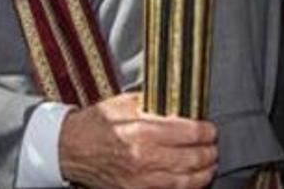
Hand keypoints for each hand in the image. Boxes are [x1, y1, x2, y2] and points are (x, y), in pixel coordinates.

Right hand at [58, 92, 217, 188]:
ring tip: (209, 164)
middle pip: (194, 158)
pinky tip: (192, 179)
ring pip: (187, 180)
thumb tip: (179, 105)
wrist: (70, 148)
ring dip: (204, 172)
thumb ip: (154, 104)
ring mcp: (142, 179)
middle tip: (213, 146)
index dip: (207, 131)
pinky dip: (187, 186)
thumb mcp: (124, 104)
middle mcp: (145, 158)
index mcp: (143, 131)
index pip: (190, 133)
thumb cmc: (96, 124)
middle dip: (210, 152)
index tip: (210, 129)